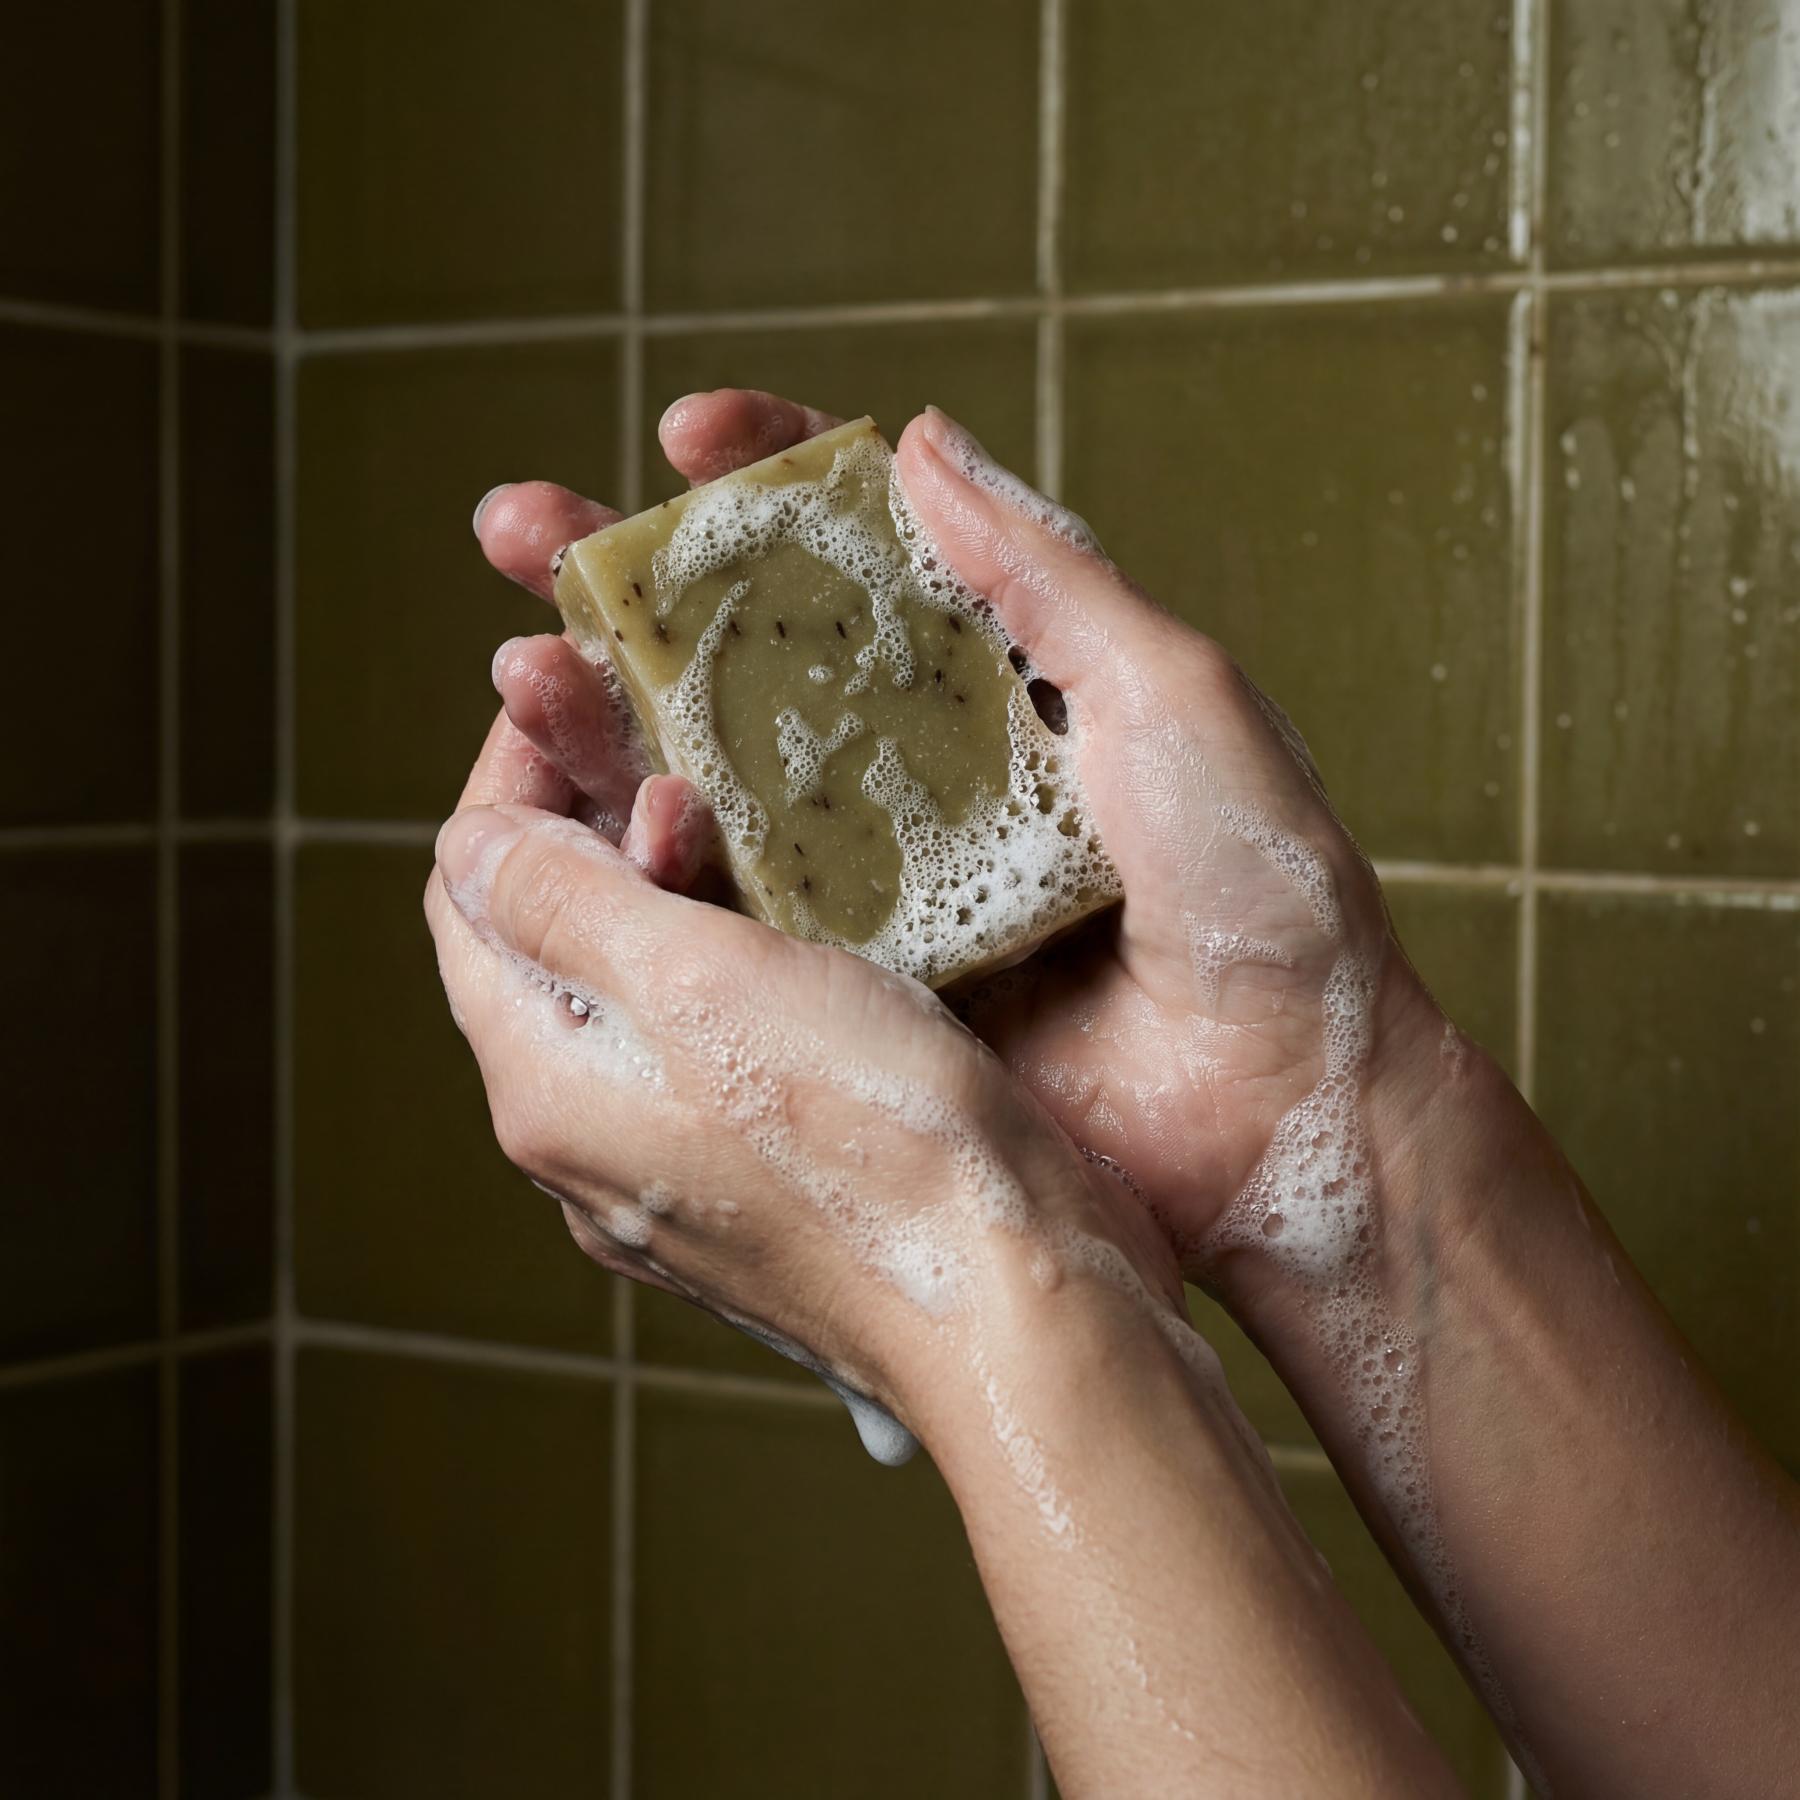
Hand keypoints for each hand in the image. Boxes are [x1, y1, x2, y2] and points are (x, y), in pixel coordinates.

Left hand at [425, 425, 1185, 1456]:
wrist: (1014, 1303)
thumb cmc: (871, 1141)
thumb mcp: (697, 983)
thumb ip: (562, 903)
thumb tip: (469, 843)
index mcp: (546, 1081)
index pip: (470, 892)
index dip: (512, 776)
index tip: (579, 691)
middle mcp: (590, 1132)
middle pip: (548, 936)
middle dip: (596, 819)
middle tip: (676, 741)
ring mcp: (672, 1163)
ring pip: (633, 981)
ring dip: (669, 881)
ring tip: (739, 815)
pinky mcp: (758, 1175)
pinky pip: (708, 1036)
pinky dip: (733, 954)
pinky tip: (804, 914)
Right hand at [476, 391, 1442, 1289]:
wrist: (1279, 1098)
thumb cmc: (1261, 883)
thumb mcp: (1170, 695)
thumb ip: (1043, 574)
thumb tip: (915, 438)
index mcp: (1002, 675)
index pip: (864, 545)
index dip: (766, 477)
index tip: (682, 433)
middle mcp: (925, 765)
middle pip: (749, 651)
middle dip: (629, 585)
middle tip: (518, 531)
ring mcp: (882, 874)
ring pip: (715, 775)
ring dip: (608, 719)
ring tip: (523, 671)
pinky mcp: (860, 976)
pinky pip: (739, 909)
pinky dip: (658, 861)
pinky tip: (593, 816)